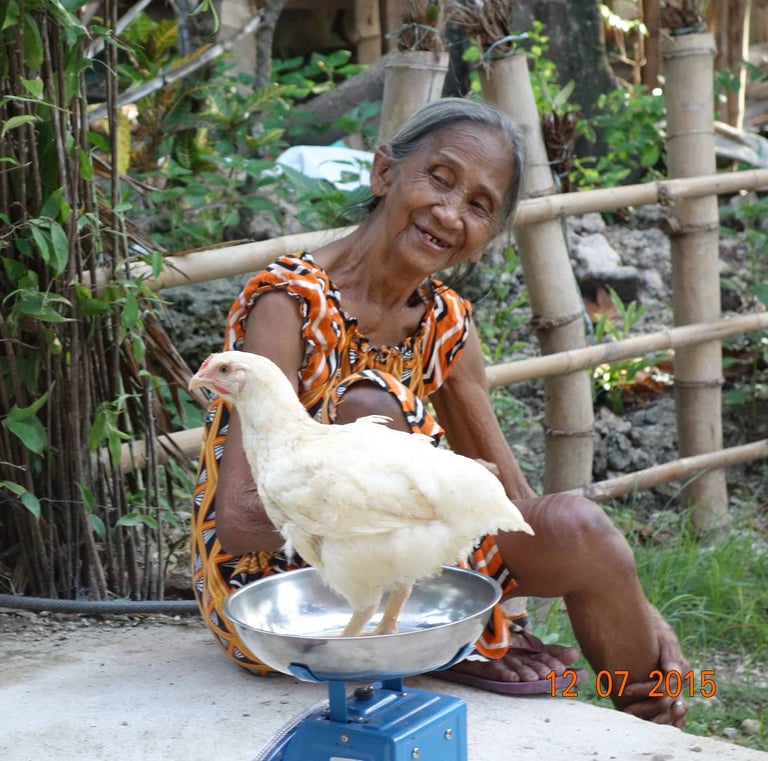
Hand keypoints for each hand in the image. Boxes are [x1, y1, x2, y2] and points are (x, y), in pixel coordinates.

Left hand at [621, 607, 689, 726]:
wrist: (646, 621)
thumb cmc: (654, 627)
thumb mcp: (663, 635)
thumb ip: (669, 653)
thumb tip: (673, 673)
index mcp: (681, 669)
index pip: (663, 688)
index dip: (644, 690)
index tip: (625, 690)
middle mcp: (679, 682)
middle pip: (664, 703)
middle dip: (645, 708)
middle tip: (625, 711)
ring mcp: (673, 688)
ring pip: (666, 711)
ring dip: (651, 718)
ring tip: (631, 718)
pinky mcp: (664, 690)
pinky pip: (667, 712)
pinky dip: (659, 720)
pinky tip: (646, 726)